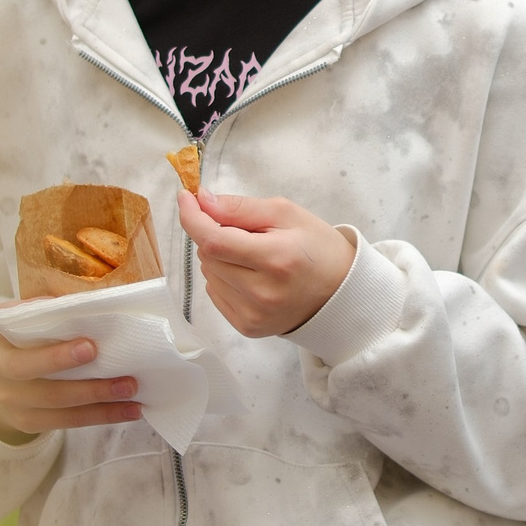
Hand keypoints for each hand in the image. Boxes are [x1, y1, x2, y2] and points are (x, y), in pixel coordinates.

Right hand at [0, 322, 140, 443]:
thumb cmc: (22, 340)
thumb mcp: (23, 319)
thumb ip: (49, 311)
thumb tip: (95, 304)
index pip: (22, 338)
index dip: (55, 350)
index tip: (90, 346)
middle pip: (37, 375)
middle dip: (78, 376)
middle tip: (118, 374)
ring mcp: (10, 400)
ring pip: (57, 403)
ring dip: (99, 398)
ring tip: (131, 390)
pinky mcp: (28, 422)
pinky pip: (67, 421)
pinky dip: (100, 415)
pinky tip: (128, 410)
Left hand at [175, 189, 355, 337]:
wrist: (340, 293)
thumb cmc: (317, 247)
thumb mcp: (286, 213)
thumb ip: (241, 207)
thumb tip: (201, 201)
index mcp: (276, 259)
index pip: (214, 240)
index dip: (193, 218)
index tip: (186, 198)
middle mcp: (262, 292)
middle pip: (208, 255)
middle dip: (214, 234)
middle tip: (243, 231)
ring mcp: (253, 314)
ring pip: (208, 273)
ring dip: (219, 257)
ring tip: (252, 256)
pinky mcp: (247, 327)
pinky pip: (215, 293)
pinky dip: (223, 278)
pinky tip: (249, 275)